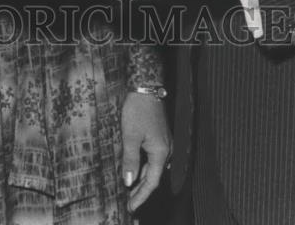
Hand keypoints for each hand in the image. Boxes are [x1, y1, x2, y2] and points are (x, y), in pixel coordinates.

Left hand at [121, 91, 171, 210]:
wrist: (146, 87)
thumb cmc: (138, 110)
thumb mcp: (130, 136)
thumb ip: (130, 160)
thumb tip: (128, 182)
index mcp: (161, 153)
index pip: (151, 183)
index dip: (141, 196)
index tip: (131, 208)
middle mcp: (166, 151)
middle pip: (153, 177)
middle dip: (141, 191)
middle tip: (128, 203)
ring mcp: (165, 144)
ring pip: (153, 168)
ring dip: (142, 180)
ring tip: (129, 191)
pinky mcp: (160, 137)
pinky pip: (153, 158)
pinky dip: (144, 167)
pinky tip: (135, 170)